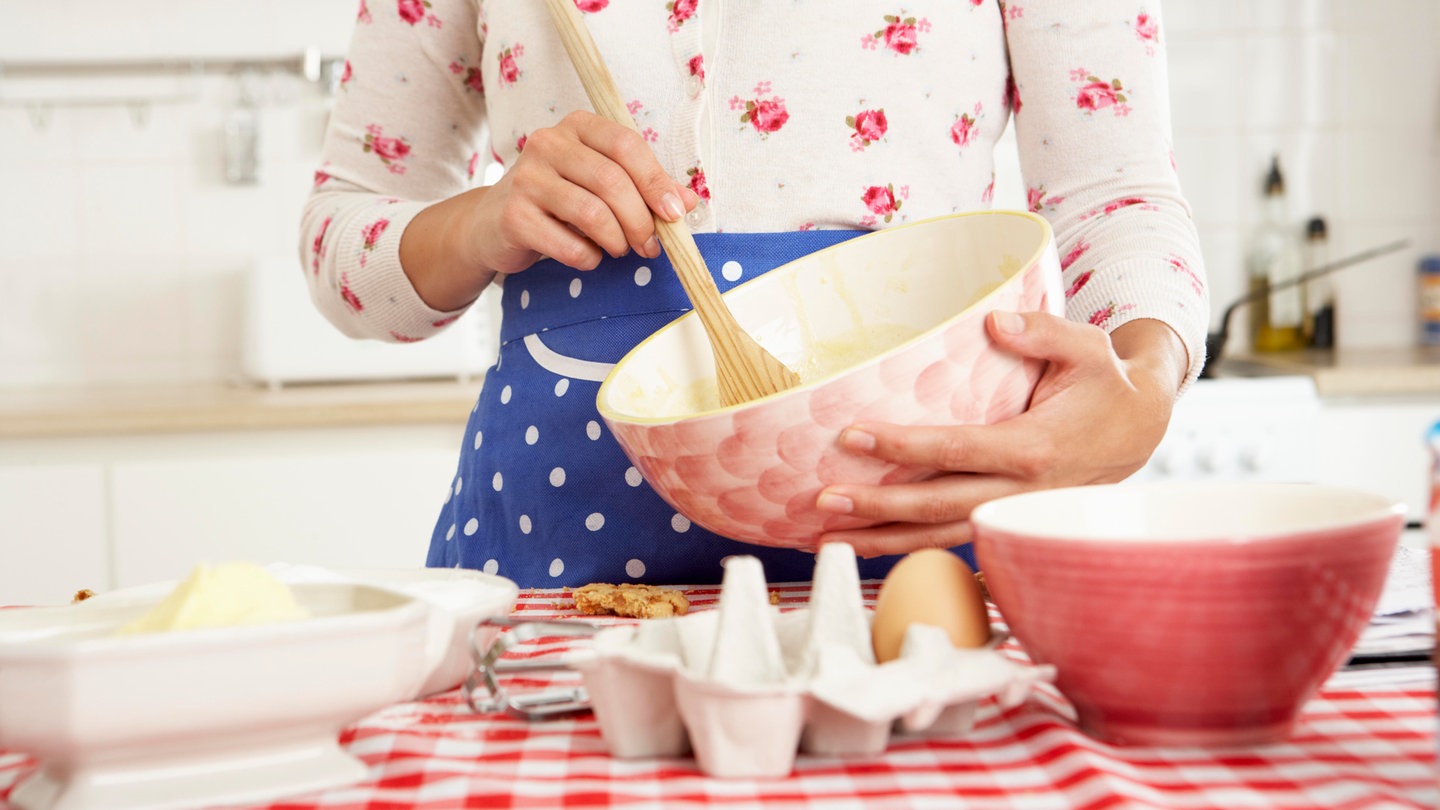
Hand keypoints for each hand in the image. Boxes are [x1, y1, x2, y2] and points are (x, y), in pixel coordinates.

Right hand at [400, 110, 698, 310]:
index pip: (626, 144)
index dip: (656, 181)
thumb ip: (646, 188)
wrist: (494, 225)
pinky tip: (587, 257)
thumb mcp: (603, 186)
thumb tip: (688, 202)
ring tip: (619, 250)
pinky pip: (568, 245)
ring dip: (616, 241)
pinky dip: (588, 259)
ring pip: (591, 213)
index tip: (675, 215)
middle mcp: (548, 143)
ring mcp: (526, 177)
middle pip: (611, 181)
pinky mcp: (513, 215)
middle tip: (650, 246)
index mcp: (578, 126)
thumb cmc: (560, 202)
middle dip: (640, 221)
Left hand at [813, 312, 1188, 557]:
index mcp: (1035, 447)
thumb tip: (993, 324)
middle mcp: (1021, 491)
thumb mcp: (1087, 346)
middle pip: (938, 506)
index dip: (902, 447)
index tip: (852, 437)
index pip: (956, 450)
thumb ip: (1040, 332)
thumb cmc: (1106, 383)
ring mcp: (1015, 512)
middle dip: (878, 508)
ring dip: (885, 540)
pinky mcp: (1009, 520)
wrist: (1142, 428)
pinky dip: (911, 545)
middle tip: (823, 502)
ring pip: (942, 535)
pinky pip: (954, 538)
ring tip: (829, 539)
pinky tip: (870, 543)